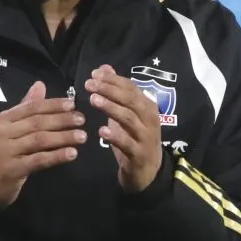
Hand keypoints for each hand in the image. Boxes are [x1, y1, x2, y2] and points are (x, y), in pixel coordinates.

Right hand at [0, 81, 85, 207]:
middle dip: (62, 120)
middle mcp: (0, 133)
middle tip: (81, 119)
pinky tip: (72, 153)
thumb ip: (24, 108)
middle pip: (36, 123)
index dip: (52, 105)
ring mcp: (5, 152)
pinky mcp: (12, 170)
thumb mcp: (5, 130)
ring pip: (39, 140)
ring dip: (63, 137)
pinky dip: (57, 156)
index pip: (30, 107)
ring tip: (82, 136)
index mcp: (0, 120)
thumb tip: (40, 85)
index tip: (72, 104)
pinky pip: (38, 160)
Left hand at [85, 65, 162, 192]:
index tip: (94, 74)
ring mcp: (145, 137)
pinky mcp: (139, 154)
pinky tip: (101, 131)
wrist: (148, 172)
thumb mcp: (126, 114)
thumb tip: (104, 68)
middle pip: (131, 100)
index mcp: (147, 106)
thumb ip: (116, 92)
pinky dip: (115, 136)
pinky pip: (127, 144)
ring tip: (93, 100)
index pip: (131, 87)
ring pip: (129, 119)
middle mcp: (149, 119)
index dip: (113, 79)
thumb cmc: (134, 139)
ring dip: (111, 108)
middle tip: (90, 84)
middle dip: (110, 90)